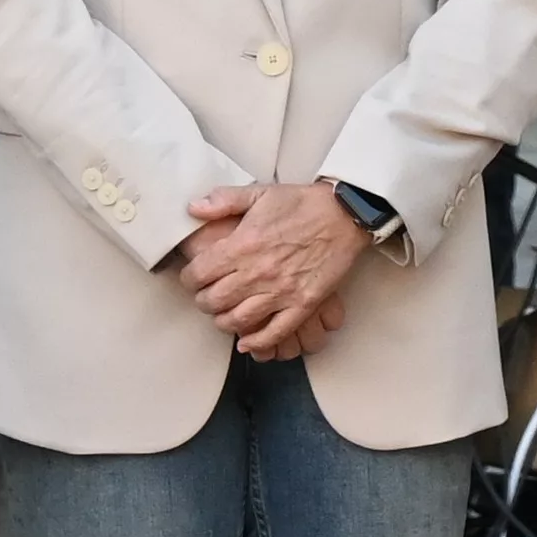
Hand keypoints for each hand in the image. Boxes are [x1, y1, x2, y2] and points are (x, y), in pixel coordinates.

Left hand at [177, 180, 364, 361]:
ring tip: (225, 315)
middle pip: (213, 301)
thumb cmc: (303, 203)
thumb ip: (223, 200)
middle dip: (203, 301)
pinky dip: (257, 342)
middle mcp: (258, 272)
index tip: (193, 278)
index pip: (197, 275)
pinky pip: (276, 331)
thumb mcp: (259, 193)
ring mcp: (282, 291)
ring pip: (238, 320)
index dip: (188, 279)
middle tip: (207, 296)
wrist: (347, 213)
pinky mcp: (305, 303)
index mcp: (242, 245)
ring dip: (224, 322)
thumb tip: (192, 209)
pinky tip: (247, 343)